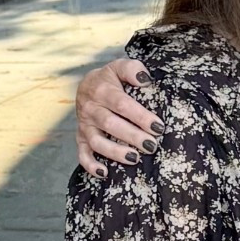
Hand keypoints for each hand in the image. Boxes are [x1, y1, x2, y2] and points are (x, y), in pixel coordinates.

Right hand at [76, 58, 159, 175]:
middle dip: (132, 136)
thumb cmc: (111, 79)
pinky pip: (82, 153)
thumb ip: (132, 69)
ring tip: (134, 158)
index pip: (122, 104)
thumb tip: (145, 79)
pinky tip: (104, 173)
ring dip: (115, 152)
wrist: (88, 86)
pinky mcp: (81, 138)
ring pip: (97, 142)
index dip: (140, 116)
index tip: (158, 126)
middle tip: (152, 145)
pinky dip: (90, 165)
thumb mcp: (119, 67)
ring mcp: (85, 125)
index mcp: (101, 89)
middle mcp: (90, 108)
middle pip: (110, 124)